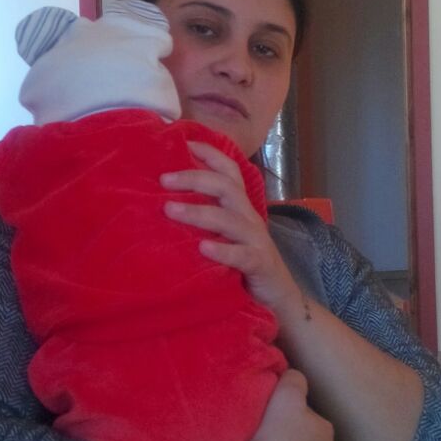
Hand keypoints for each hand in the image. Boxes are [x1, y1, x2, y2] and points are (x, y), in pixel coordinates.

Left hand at [161, 138, 305, 319]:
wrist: (277, 297)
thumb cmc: (241, 262)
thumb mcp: (223, 234)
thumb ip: (204, 216)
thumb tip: (164, 201)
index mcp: (240, 206)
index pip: (229, 170)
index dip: (209, 153)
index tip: (182, 142)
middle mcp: (248, 217)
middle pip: (226, 187)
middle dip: (194, 178)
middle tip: (163, 180)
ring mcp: (255, 239)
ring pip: (229, 219)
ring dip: (198, 212)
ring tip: (170, 210)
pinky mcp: (259, 264)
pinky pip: (242, 255)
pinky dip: (223, 250)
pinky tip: (203, 248)